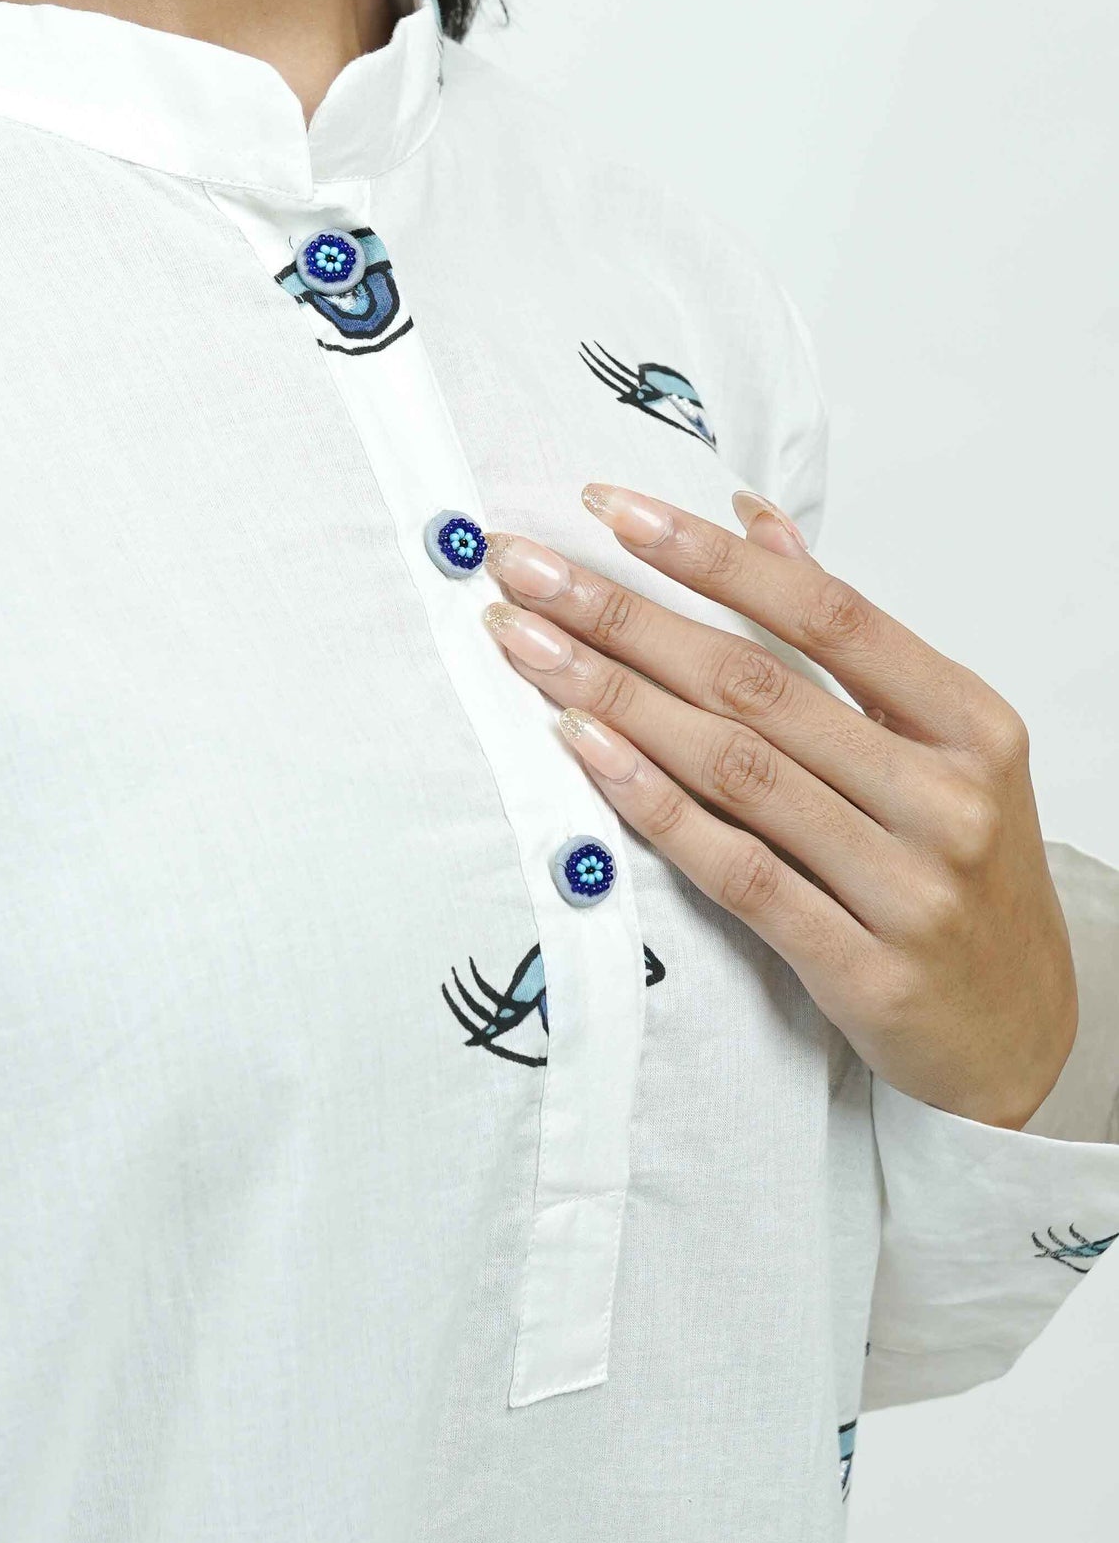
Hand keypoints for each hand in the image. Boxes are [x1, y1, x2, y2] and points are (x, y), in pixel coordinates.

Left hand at [482, 485, 1077, 1129]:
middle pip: (757, 685)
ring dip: (615, 697)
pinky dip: (653, 805)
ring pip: (735, 770)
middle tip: (524, 570)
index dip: (710, 557)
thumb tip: (754, 521)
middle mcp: (947, 798)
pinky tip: (582, 748)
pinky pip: (736, 871)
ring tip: (524, 646)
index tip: (612, 508)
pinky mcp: (861, 970)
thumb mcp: (942, 748)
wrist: (1019, 1035)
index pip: (827, 613)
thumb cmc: (966, 875)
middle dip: (624, 616)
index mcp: (971, 724)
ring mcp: (908, 888)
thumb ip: (849, 640)